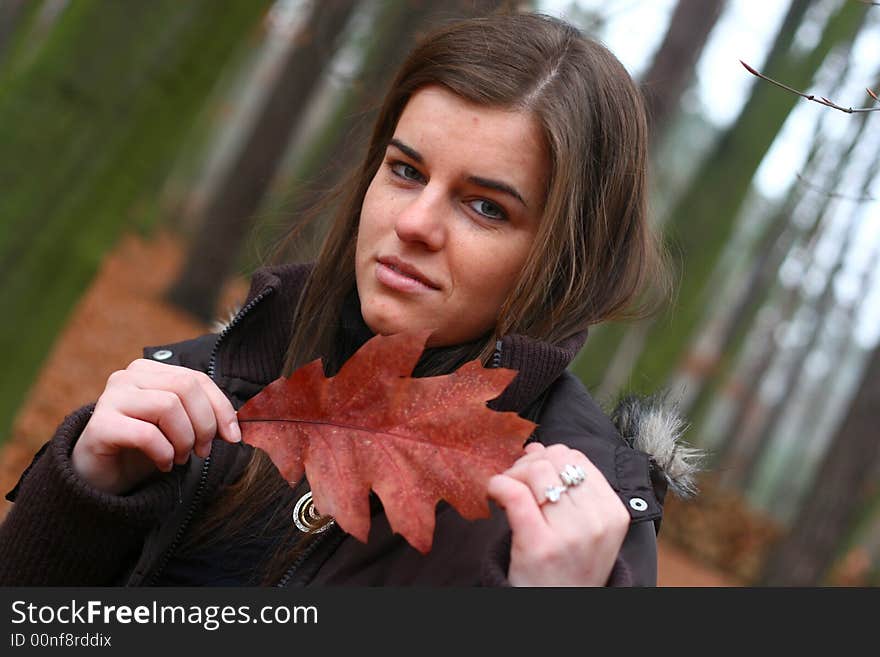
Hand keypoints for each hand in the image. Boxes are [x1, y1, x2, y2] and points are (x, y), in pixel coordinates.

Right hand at [72, 359, 240, 494]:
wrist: (100, 475)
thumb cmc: (144, 448)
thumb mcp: (179, 426)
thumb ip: (203, 417)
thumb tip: (237, 425)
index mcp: (150, 371)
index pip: (197, 379)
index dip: (221, 408)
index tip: (232, 437)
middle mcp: (127, 377)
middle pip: (185, 388)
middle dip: (204, 424)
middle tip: (202, 451)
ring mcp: (111, 398)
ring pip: (168, 406)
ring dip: (184, 439)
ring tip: (181, 458)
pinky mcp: (99, 425)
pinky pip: (147, 434)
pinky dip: (164, 453)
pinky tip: (164, 464)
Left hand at [487, 442, 629, 585]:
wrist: (558, 612)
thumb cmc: (566, 568)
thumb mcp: (585, 529)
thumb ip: (568, 486)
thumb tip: (535, 447)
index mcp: (614, 513)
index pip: (576, 457)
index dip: (548, 457)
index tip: (532, 474)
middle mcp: (596, 522)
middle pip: (554, 460)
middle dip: (528, 464)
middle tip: (514, 483)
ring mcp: (570, 535)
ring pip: (535, 471)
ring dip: (511, 474)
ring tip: (504, 493)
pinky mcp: (539, 546)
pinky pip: (514, 493)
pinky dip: (498, 485)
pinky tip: (493, 494)